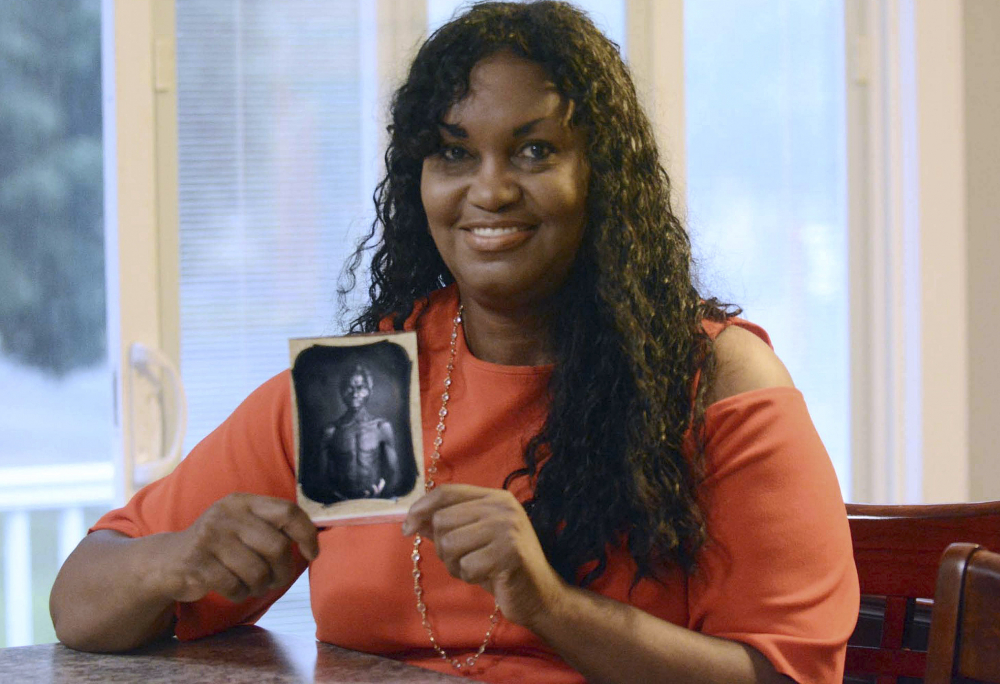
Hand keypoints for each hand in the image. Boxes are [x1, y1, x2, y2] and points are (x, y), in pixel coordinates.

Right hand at [157, 493, 318, 603]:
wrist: (168, 560)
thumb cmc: (220, 544)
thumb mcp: (243, 523)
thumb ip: (273, 525)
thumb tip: (314, 541)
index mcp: (244, 502)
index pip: (288, 512)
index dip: (307, 534)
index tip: (312, 553)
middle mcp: (226, 515)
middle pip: (277, 547)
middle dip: (283, 571)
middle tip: (277, 579)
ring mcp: (209, 538)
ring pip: (258, 572)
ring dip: (261, 586)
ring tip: (254, 584)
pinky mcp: (196, 564)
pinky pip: (235, 587)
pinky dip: (240, 594)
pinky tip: (233, 588)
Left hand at [402, 484, 565, 628]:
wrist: (540, 596)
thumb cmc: (502, 567)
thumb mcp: (473, 541)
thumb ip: (447, 526)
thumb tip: (412, 520)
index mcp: (494, 498)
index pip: (447, 492)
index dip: (421, 508)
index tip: (406, 527)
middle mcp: (502, 507)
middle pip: (443, 520)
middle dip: (443, 547)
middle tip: (462, 560)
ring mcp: (508, 528)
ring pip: (450, 543)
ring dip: (455, 565)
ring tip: (476, 568)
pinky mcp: (509, 553)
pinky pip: (466, 566)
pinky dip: (470, 578)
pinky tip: (488, 578)